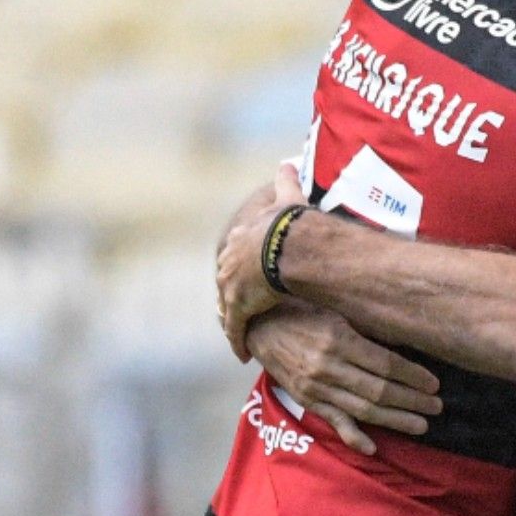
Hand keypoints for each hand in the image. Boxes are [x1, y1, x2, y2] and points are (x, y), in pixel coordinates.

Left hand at [217, 162, 304, 360]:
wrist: (287, 245)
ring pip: (228, 308)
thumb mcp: (287, 198)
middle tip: (236, 304)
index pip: (234, 254)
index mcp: (240, 239)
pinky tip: (242, 355)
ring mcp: (231, 287)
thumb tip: (288, 161)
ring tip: (238, 332)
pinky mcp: (239, 309)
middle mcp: (229, 264)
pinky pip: (236, 330)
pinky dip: (238, 342)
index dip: (238, 264)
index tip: (244, 272)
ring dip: (232, 321)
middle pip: (225, 281)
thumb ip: (286, 181)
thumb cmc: (289, 222)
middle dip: (230, 292)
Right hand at [247, 301, 442, 455]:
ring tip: (421, 425)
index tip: (434, 383)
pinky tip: (373, 447)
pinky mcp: (308, 400)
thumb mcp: (336, 311)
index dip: (413, 376)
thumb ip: (365, 327)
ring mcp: (317, 387)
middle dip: (412, 400)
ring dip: (395, 419)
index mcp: (340, 340)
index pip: (386, 364)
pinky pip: (334, 421)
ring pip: (363, 409)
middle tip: (437, 406)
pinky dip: (353, 436)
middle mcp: (329, 367)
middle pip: (379, 390)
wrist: (259, 327)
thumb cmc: (302, 312)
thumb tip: (404, 337)